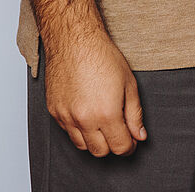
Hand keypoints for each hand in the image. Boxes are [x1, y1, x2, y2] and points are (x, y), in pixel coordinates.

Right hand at [42, 29, 146, 155]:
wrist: (75, 43)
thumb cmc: (103, 58)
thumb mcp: (129, 84)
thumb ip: (135, 114)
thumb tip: (139, 135)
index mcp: (106, 114)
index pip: (120, 147)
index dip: (130, 147)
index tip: (132, 141)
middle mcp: (84, 120)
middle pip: (100, 151)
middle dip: (113, 146)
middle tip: (120, 132)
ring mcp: (66, 117)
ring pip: (82, 145)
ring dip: (95, 140)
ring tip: (104, 123)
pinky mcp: (54, 112)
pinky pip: (67, 132)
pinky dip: (79, 130)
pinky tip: (88, 114)